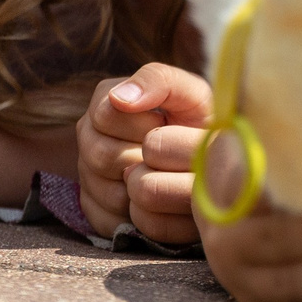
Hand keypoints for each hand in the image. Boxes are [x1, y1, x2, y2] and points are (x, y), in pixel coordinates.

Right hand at [75, 63, 209, 246]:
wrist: (212, 164)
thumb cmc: (201, 122)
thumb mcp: (192, 93)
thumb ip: (158, 80)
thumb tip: (120, 98)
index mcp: (107, 101)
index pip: (106, 115)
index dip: (144, 125)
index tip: (168, 124)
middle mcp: (89, 137)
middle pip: (101, 156)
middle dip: (145, 158)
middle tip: (173, 157)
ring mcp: (88, 175)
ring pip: (106, 191)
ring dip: (146, 189)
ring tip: (171, 178)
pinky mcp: (96, 210)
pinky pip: (108, 221)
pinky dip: (140, 217)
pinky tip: (163, 204)